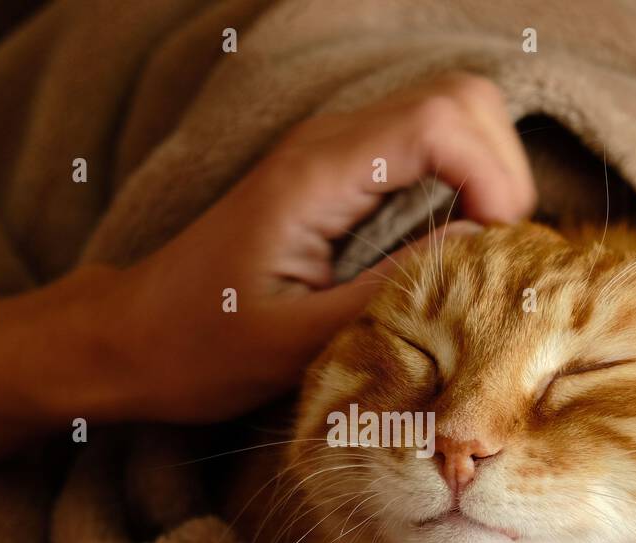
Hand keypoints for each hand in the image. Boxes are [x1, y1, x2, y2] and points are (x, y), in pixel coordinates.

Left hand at [105, 72, 534, 422]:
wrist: (133, 336)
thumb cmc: (202, 348)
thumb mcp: (300, 341)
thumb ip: (392, 292)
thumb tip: (477, 250)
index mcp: (318, 174)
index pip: (443, 119)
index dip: (493, 176)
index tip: (494, 252)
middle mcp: (332, 144)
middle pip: (461, 101)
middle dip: (502, 173)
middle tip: (494, 258)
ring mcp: (336, 153)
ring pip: (450, 119)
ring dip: (486, 180)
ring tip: (476, 259)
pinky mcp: (340, 176)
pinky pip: (425, 152)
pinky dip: (461, 188)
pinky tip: (449, 253)